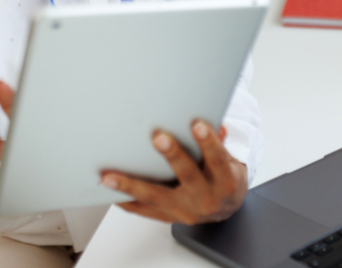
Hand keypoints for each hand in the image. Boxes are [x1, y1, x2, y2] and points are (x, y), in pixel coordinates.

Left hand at [100, 120, 247, 224]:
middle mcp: (206, 199)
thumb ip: (220, 143)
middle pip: (187, 175)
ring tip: (110, 177)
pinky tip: (110, 193)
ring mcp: (185, 210)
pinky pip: (144, 211)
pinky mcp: (169, 217)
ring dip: (131, 186)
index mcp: (225, 183)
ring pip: (156, 197)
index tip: (198, 125)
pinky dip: (127, 202)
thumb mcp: (231, 161)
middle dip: (172, 156)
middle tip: (158, 138)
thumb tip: (215, 124)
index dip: (209, 143)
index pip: (217, 160)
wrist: (225, 209)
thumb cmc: (226, 180)